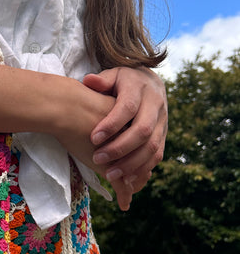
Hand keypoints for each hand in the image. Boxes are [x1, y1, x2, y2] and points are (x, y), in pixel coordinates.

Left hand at [82, 66, 167, 204]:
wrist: (149, 82)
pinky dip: (143, 168)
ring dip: (132, 164)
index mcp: (140, 88)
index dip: (112, 124)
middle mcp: (155, 105)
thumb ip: (101, 80)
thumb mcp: (112, 75)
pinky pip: (158, 155)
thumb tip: (89, 81)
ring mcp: (163, 121)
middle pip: (143, 130)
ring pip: (152, 146)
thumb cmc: (122, 81)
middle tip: (97, 159)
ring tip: (109, 175)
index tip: (93, 138)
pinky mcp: (164, 134)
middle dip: (120, 148)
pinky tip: (126, 178)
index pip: (128, 108)